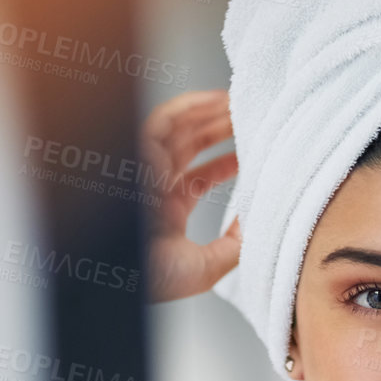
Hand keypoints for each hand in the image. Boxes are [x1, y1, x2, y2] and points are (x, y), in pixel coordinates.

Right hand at [140, 89, 242, 301]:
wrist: (126, 277)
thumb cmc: (155, 279)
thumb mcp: (204, 268)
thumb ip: (232, 248)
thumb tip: (254, 227)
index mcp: (167, 212)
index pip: (198, 178)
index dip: (224, 163)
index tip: (251, 152)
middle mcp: (155, 188)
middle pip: (188, 148)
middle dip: (218, 130)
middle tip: (249, 118)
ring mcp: (146, 170)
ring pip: (178, 129)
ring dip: (208, 112)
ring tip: (238, 103)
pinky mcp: (139, 155)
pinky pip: (162, 121)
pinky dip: (189, 106)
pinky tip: (217, 101)